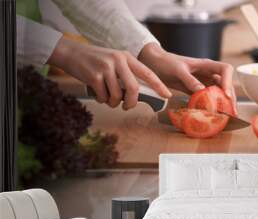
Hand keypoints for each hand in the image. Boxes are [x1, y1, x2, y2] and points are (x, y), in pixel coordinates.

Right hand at [47, 37, 171, 109]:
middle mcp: (119, 61)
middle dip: (131, 102)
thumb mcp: (114, 61)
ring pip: (117, 95)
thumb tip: (138, 95)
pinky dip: (101, 100)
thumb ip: (126, 74)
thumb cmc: (95, 61)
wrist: (70, 53)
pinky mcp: (94, 76)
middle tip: (127, 107)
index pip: (148, 73)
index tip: (168, 95)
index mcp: (127, 57)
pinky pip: (103, 97)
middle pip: (134, 89)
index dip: (159, 86)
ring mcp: (106, 68)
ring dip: (113, 102)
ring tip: (107, 97)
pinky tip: (97, 93)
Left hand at [138, 43, 237, 114]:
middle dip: (230, 98)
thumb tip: (202, 91)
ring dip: (223, 104)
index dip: (229, 81)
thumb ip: (190, 80)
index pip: (225, 70)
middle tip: (232, 112)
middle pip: (225, 84)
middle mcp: (208, 73)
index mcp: (206, 64)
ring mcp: (203, 82)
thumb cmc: (167, 62)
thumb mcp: (178, 70)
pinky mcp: (196, 90)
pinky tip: (213, 116)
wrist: (155, 63)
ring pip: (218, 93)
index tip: (226, 95)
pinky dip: (210, 107)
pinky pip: (206, 99)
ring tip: (227, 117)